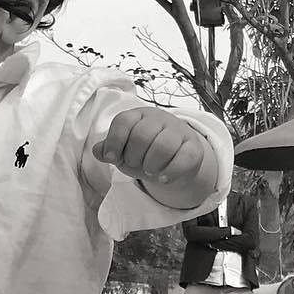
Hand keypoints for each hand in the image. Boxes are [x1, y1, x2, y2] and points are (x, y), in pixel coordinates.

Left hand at [92, 107, 206, 186]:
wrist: (172, 161)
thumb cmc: (142, 153)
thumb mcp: (122, 151)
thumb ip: (108, 149)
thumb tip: (98, 150)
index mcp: (138, 116)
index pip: (123, 121)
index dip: (114, 141)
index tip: (112, 158)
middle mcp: (159, 119)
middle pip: (142, 135)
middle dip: (133, 157)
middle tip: (135, 165)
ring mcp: (179, 131)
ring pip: (163, 146)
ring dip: (151, 164)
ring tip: (149, 170)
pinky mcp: (194, 147)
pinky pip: (184, 158)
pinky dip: (171, 172)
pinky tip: (162, 178)